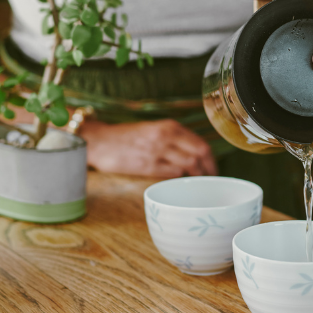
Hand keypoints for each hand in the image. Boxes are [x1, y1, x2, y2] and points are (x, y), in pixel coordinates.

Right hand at [79, 119, 217, 177]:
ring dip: (196, 177)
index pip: (201, 144)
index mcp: (169, 126)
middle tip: (210, 181)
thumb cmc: (126, 137)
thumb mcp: (153, 129)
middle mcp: (166, 137)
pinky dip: (178, 180)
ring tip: (197, 186)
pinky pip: (171, 174)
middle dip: (209, 170)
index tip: (213, 170)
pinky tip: (178, 185)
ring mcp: (157, 151)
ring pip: (188, 166)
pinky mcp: (146, 166)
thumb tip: (195, 154)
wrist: (99, 141)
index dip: (211, 160)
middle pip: (200, 155)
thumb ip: (173, 138)